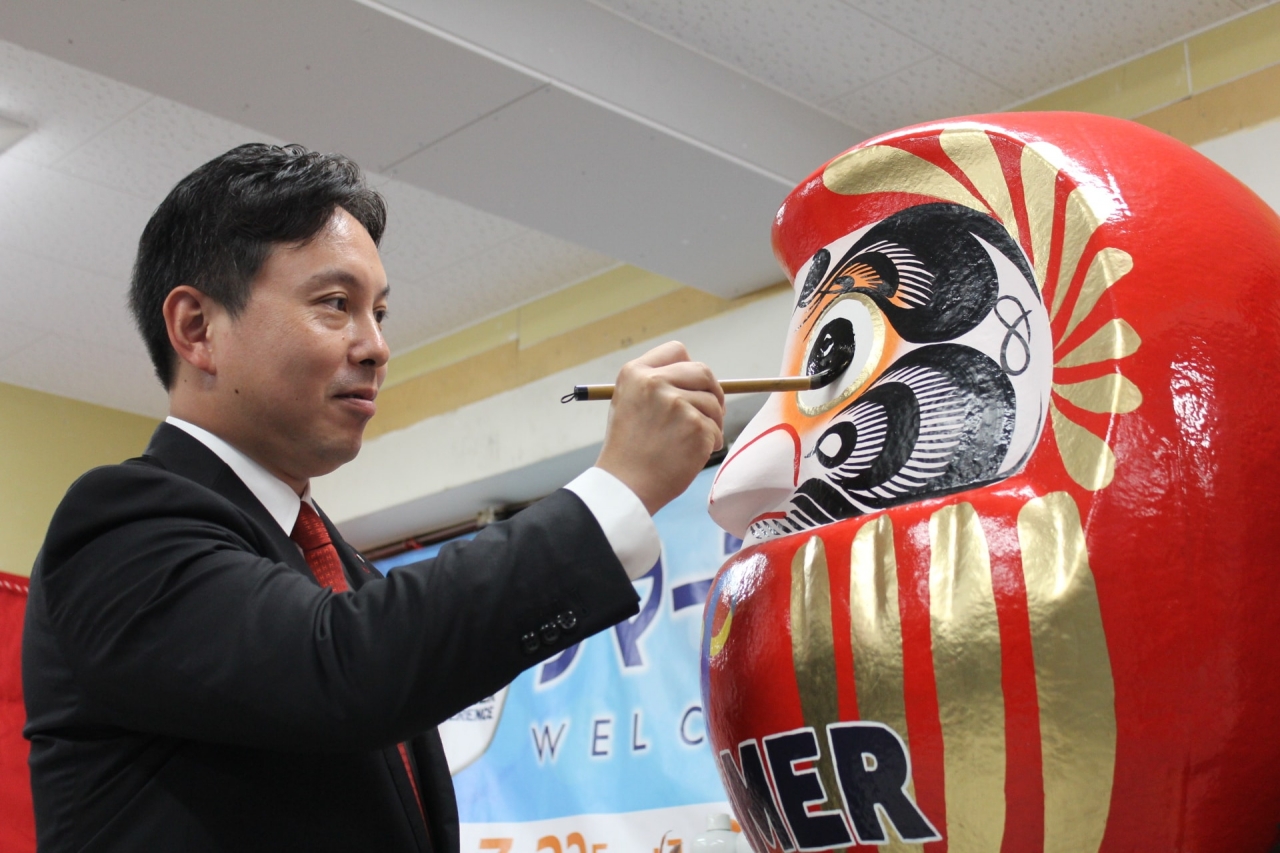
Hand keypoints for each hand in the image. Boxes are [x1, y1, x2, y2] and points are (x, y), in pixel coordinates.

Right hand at [595, 341, 724, 514]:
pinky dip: (710, 443)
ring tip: (692, 441)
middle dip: (711, 392)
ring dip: (712, 423)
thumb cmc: (628, 449)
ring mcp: (677, 403)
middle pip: (703, 371)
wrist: (625, 486)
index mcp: (635, 372)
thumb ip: (655, 384)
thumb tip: (698, 379)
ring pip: (713, 403)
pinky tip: (692, 454)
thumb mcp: (627, 403)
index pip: (677, 350)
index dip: (688, 368)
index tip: (690, 387)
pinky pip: (716, 429)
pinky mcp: (695, 426)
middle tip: (709, 412)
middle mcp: (655, 382)